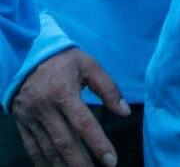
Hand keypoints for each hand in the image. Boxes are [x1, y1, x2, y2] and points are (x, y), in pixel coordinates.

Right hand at [11, 48, 128, 166]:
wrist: (26, 55)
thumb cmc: (63, 59)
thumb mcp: (89, 65)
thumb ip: (108, 88)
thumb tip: (125, 112)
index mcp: (64, 92)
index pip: (84, 124)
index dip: (98, 144)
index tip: (111, 160)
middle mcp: (45, 108)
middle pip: (64, 142)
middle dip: (80, 162)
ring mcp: (31, 117)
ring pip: (47, 148)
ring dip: (62, 165)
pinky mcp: (22, 122)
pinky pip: (31, 147)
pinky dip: (42, 161)